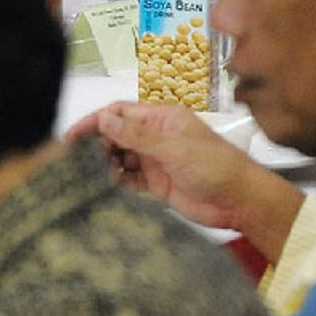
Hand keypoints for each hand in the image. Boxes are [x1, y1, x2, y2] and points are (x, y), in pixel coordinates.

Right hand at [65, 103, 303, 257]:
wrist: (241, 202)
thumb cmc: (217, 167)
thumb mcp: (174, 147)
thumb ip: (137, 134)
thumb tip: (105, 119)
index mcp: (162, 119)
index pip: (120, 113)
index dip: (95, 121)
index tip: (74, 135)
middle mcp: (156, 137)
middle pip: (116, 134)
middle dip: (96, 144)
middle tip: (77, 158)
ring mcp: (155, 160)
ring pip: (119, 157)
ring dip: (104, 164)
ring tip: (89, 174)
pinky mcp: (156, 184)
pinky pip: (128, 179)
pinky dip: (115, 181)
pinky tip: (106, 186)